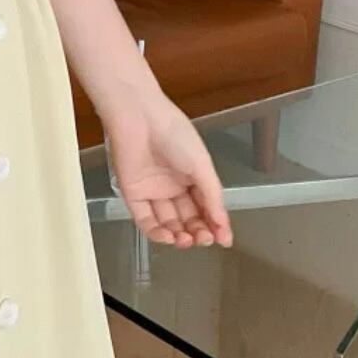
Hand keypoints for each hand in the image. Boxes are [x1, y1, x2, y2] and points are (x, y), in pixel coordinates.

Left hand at [99, 89, 233, 248]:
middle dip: (197, 232)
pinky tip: (169, 237)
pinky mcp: (133, 193)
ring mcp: (152, 190)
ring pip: (167, 223)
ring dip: (178, 236)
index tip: (224, 239)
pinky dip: (157, 233)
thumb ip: (213, 196)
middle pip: (187, 218)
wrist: (139, 117)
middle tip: (204, 239)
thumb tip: (224, 225)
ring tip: (187, 240)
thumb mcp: (202, 165)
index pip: (205, 208)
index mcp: (191, 176)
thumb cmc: (172, 131)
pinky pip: (145, 220)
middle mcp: (171, 185)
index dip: (214, 225)